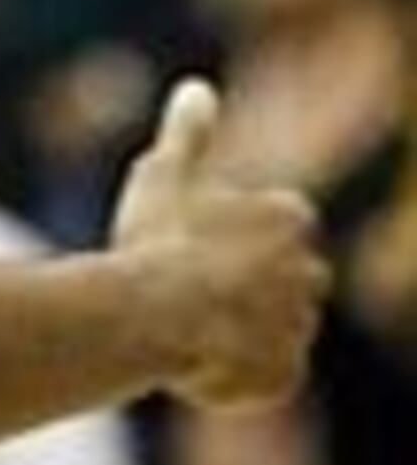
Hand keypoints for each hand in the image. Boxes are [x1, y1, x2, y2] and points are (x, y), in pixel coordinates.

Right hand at [109, 78, 327, 407]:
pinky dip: (234, 375)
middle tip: (185, 290)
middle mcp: (310, 272)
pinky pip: (263, 377)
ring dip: (237, 332)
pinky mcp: (284, 377)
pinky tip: (191, 364)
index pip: (273, 225)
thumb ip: (187, 134)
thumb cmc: (157, 241)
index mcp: (290, 220)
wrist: (153, 318)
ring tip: (181, 330)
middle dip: (242, 287)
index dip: (227, 237)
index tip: (189, 245)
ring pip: (271, 330)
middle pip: (279, 279)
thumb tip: (197, 87)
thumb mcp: (162, 176)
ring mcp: (299, 328)